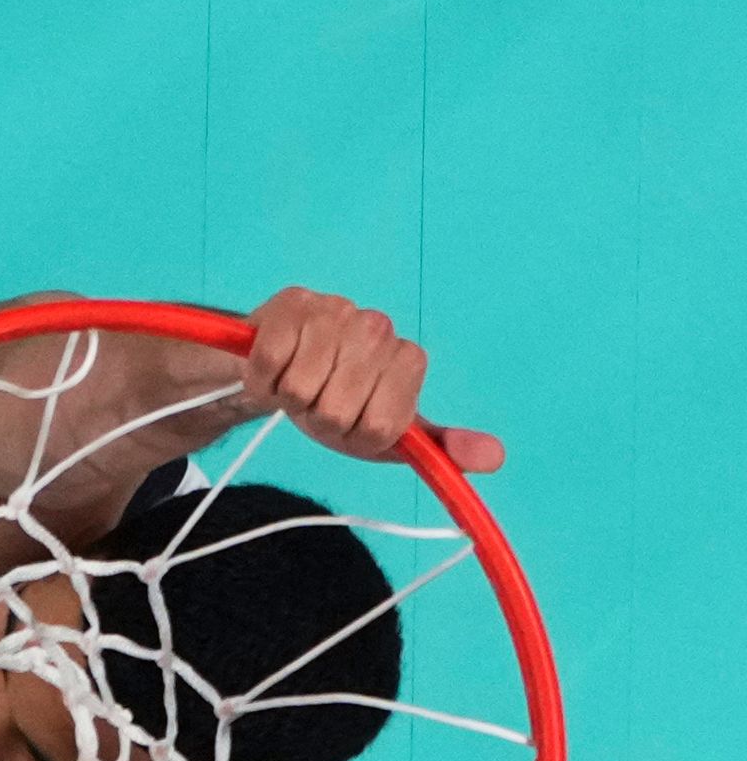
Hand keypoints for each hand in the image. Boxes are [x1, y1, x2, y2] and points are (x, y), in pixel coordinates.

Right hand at [241, 287, 503, 473]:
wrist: (279, 367)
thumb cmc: (334, 400)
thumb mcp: (387, 432)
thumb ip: (440, 447)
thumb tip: (497, 458)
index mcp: (409, 360)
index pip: (376, 427)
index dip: (351, 432)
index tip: (348, 417)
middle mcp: (379, 327)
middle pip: (336, 410)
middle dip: (317, 415)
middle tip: (317, 400)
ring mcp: (335, 310)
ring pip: (303, 387)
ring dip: (287, 397)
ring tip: (295, 381)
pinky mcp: (292, 303)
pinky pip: (271, 363)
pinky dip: (263, 378)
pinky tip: (274, 366)